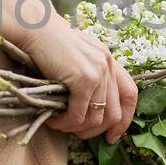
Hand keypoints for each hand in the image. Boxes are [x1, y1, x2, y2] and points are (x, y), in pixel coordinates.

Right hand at [18, 18, 138, 141]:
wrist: (35, 29)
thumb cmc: (49, 42)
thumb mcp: (77, 55)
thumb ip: (88, 72)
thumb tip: (87, 105)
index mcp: (109, 59)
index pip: (130, 94)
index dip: (125, 119)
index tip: (113, 135)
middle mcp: (107, 66)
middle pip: (114, 113)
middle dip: (97, 130)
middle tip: (80, 135)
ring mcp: (97, 73)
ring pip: (95, 118)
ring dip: (77, 128)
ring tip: (62, 125)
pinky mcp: (83, 80)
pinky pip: (78, 114)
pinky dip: (65, 123)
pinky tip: (53, 120)